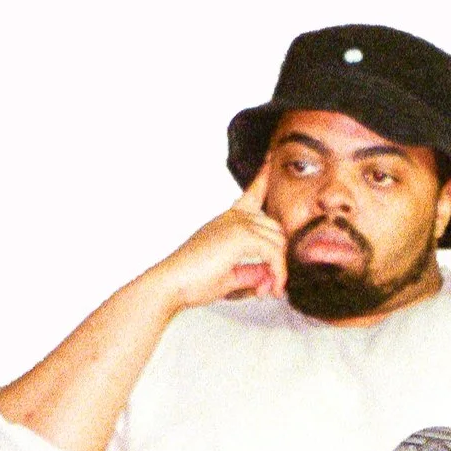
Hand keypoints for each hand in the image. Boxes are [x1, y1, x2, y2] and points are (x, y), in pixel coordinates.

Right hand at [143, 158, 291, 311]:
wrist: (171, 284)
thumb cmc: (192, 280)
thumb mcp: (230, 274)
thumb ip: (253, 271)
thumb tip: (272, 276)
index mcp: (229, 220)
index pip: (252, 194)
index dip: (264, 177)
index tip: (270, 159)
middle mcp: (234, 218)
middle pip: (276, 230)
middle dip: (279, 259)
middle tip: (269, 286)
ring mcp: (237, 223)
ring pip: (279, 243)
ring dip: (278, 270)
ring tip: (266, 290)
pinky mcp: (241, 236)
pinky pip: (274, 253)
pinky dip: (277, 273)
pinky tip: (270, 289)